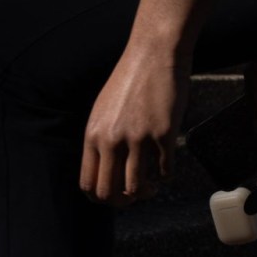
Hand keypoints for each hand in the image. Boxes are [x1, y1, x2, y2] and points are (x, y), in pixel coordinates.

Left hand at [81, 45, 187, 206]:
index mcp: (93, 135)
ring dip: (146, 192)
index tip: (115, 196)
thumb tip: (109, 169)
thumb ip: (103, 138)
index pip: (88, 184)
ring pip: (137, 187)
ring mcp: (138, 138)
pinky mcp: (164, 134)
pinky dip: (167, 175)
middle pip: (110, 192)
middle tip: (135, 195)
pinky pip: (166, 170)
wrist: (153, 54)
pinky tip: (168, 167)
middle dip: (123, 202)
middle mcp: (111, 140)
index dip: (101, 199)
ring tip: (152, 184)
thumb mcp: (105, 110)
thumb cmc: (131, 80)